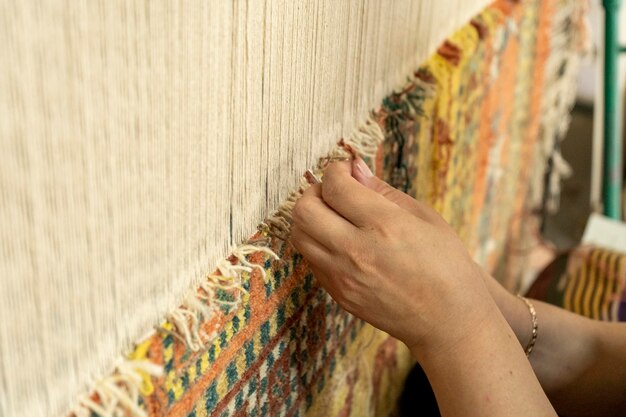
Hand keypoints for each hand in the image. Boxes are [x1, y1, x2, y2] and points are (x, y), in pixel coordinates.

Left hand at [290, 158, 496, 357]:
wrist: (448, 321)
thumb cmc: (446, 265)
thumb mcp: (424, 218)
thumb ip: (383, 191)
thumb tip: (354, 168)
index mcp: (385, 226)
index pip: (335, 187)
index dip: (335, 170)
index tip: (345, 170)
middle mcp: (357, 252)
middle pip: (304, 210)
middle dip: (314, 192)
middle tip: (334, 192)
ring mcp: (343, 278)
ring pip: (299, 236)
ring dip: (310, 218)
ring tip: (333, 216)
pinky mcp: (338, 295)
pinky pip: (311, 260)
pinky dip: (318, 243)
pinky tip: (340, 241)